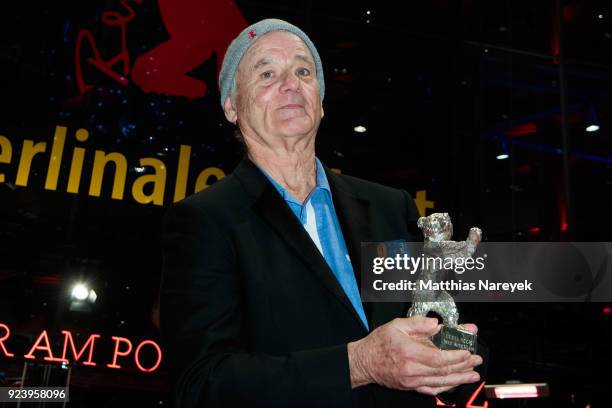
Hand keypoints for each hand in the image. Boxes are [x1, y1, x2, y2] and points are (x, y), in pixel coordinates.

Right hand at [348, 317, 481, 395]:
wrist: (364, 362)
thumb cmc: (379, 342)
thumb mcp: (397, 325)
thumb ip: (418, 323)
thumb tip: (436, 324)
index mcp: (409, 352)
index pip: (438, 358)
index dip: (456, 356)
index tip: (468, 351)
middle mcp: (412, 369)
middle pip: (443, 371)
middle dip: (463, 366)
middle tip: (476, 360)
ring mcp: (412, 381)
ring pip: (441, 382)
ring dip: (460, 378)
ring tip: (473, 374)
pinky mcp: (411, 386)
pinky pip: (432, 390)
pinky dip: (446, 387)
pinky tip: (455, 383)